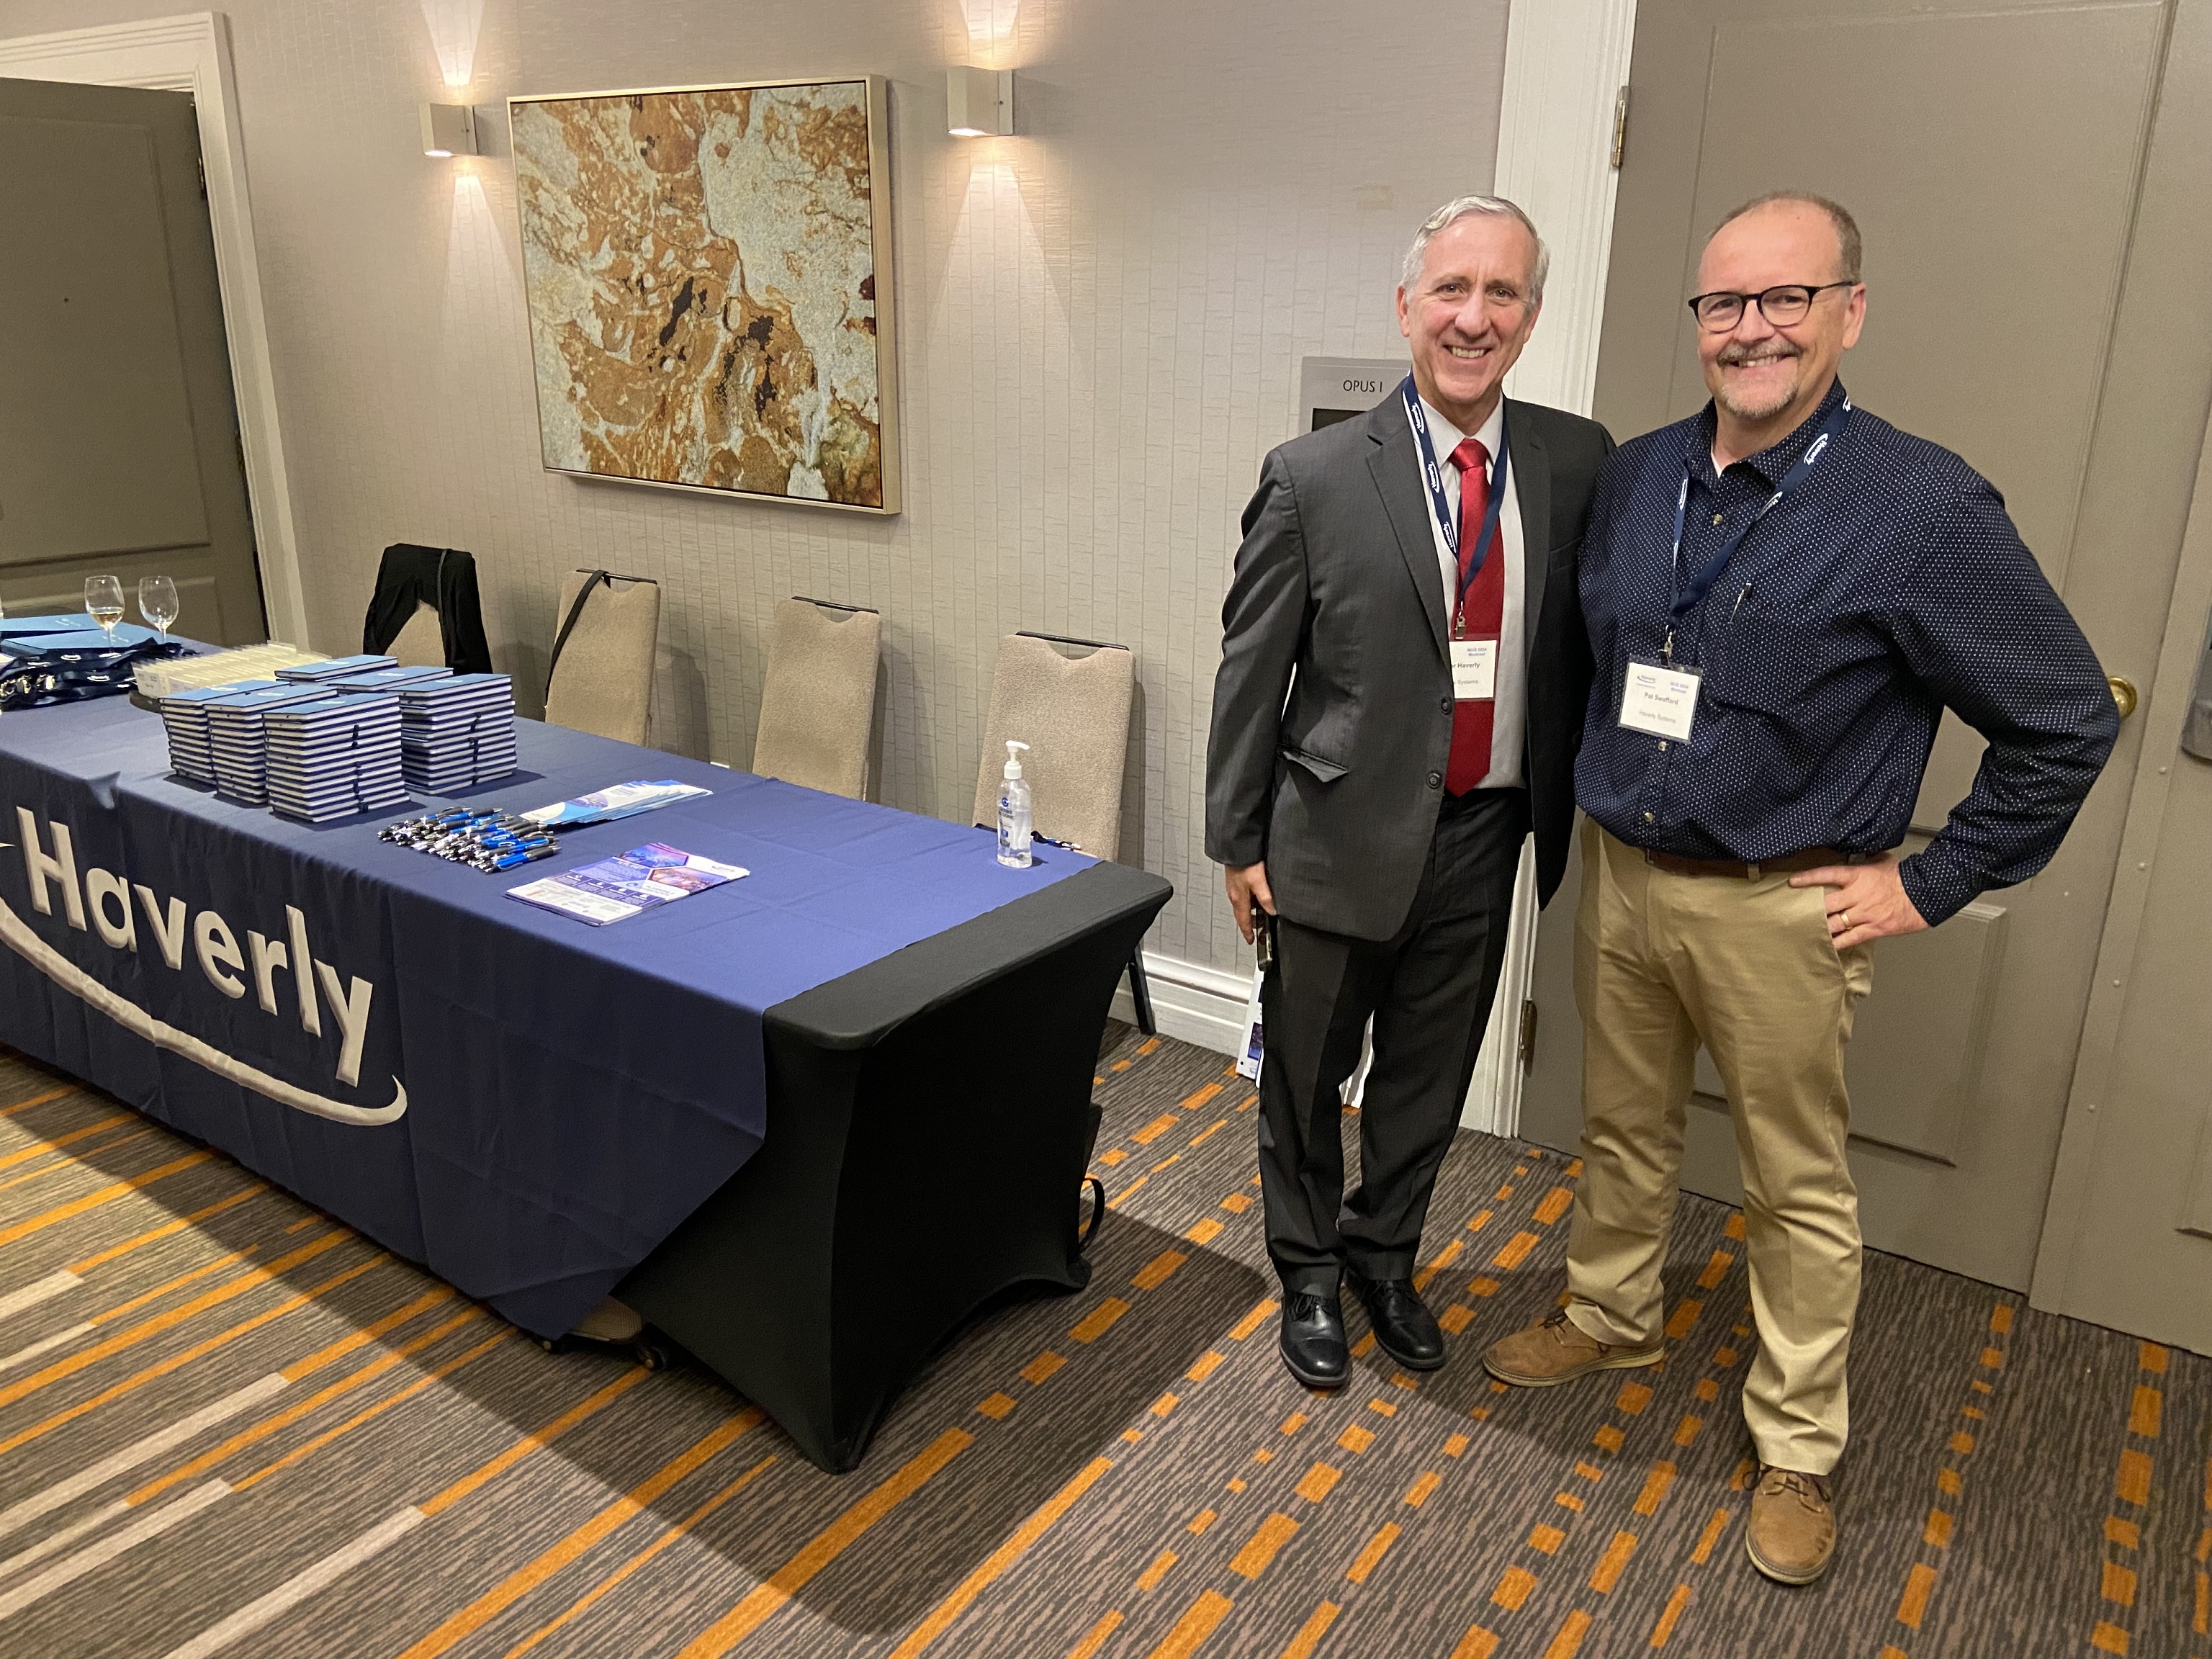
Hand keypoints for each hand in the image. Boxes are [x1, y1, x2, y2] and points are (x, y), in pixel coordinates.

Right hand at [1225, 861, 1275, 944]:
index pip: (1243, 921)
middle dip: (1249, 923)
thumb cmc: (1245, 863)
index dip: (1248, 932)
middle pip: (1241, 914)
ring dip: (1249, 910)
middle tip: (1257, 929)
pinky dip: (1248, 899)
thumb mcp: (1259, 883)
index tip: (1250, 940)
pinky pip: (1242, 895)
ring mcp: (1233, 887)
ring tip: (1260, 912)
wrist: (1236, 848)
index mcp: (1238, 899)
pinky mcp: (1235, 879)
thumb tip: (1272, 911)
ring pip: (1242, 904)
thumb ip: (1266, 898)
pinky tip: (1255, 894)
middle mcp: (1234, 894)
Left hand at [1788, 853, 1929, 949]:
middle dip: (1811, 910)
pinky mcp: (1874, 928)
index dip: (1808, 878)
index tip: (1793, 882)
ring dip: (1821, 928)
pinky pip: (1850, 939)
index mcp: (1858, 876)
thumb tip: (1855, 855)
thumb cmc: (1906, 877)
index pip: (1827, 874)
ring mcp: (1865, 914)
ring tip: (1807, 931)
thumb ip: (1864, 862)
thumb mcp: (1882, 861)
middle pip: (1826, 904)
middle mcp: (1858, 895)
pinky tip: (1827, 946)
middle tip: (1796, 914)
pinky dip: (1837, 943)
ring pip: (1834, 924)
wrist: (1927, 893)